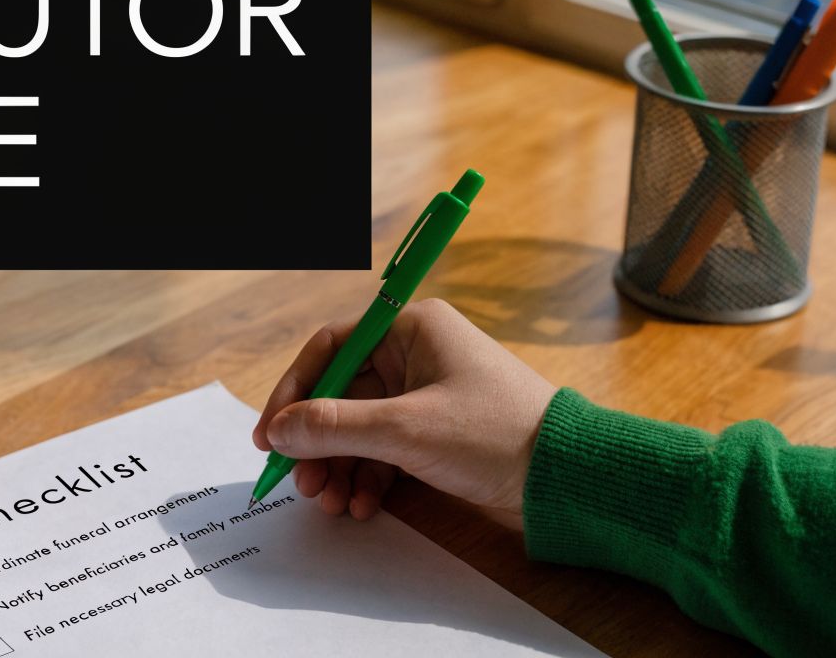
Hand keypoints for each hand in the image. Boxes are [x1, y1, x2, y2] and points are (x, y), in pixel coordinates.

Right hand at [251, 298, 555, 530]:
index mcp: (410, 329)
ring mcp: (426, 395)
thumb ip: (334, 427)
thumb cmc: (495, 434)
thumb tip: (279, 431)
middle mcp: (416, 355)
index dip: (293, 393)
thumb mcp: (405, 430)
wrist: (565, 478)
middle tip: (301, 483)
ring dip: (340, 467)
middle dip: (317, 443)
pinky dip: (369, 478)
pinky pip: (385, 449)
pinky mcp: (437, 432)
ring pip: (359, 428)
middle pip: (340, 394)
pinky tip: (363, 506)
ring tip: (333, 503)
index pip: (330, 349)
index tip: (270, 437)